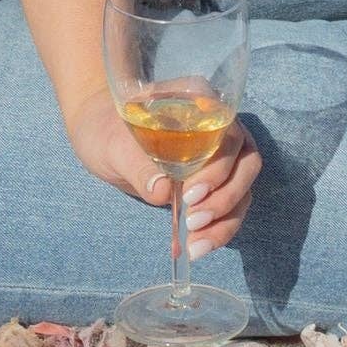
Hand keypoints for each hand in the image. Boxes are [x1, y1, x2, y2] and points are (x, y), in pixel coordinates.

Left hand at [63, 96, 260, 257]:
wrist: (100, 137)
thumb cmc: (105, 130)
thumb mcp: (112, 144)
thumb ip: (136, 163)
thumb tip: (162, 192)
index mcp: (199, 100)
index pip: (227, 132)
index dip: (217, 166)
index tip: (190, 192)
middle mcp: (220, 124)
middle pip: (245, 162)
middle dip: (224, 197)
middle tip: (192, 220)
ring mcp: (223, 153)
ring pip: (244, 187)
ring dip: (226, 219)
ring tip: (196, 245)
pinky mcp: (217, 181)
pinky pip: (232, 205)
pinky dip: (220, 229)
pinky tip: (198, 246)